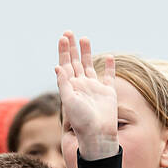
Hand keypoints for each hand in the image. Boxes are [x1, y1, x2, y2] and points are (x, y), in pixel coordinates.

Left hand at [55, 31, 117, 159]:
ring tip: (84, 38)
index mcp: (70, 87)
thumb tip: (57, 67)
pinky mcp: (108, 93)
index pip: (65, 65)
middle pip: (75, 62)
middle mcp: (81, 86)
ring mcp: (95, 88)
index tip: (63, 38)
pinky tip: (109, 57)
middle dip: (72, 48)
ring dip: (87, 53)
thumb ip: (64, 84)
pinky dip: (110, 67)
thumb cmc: (82, 121)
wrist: (98, 135)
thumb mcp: (69, 102)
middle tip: (69, 32)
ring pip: (90, 66)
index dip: (63, 51)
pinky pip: (109, 77)